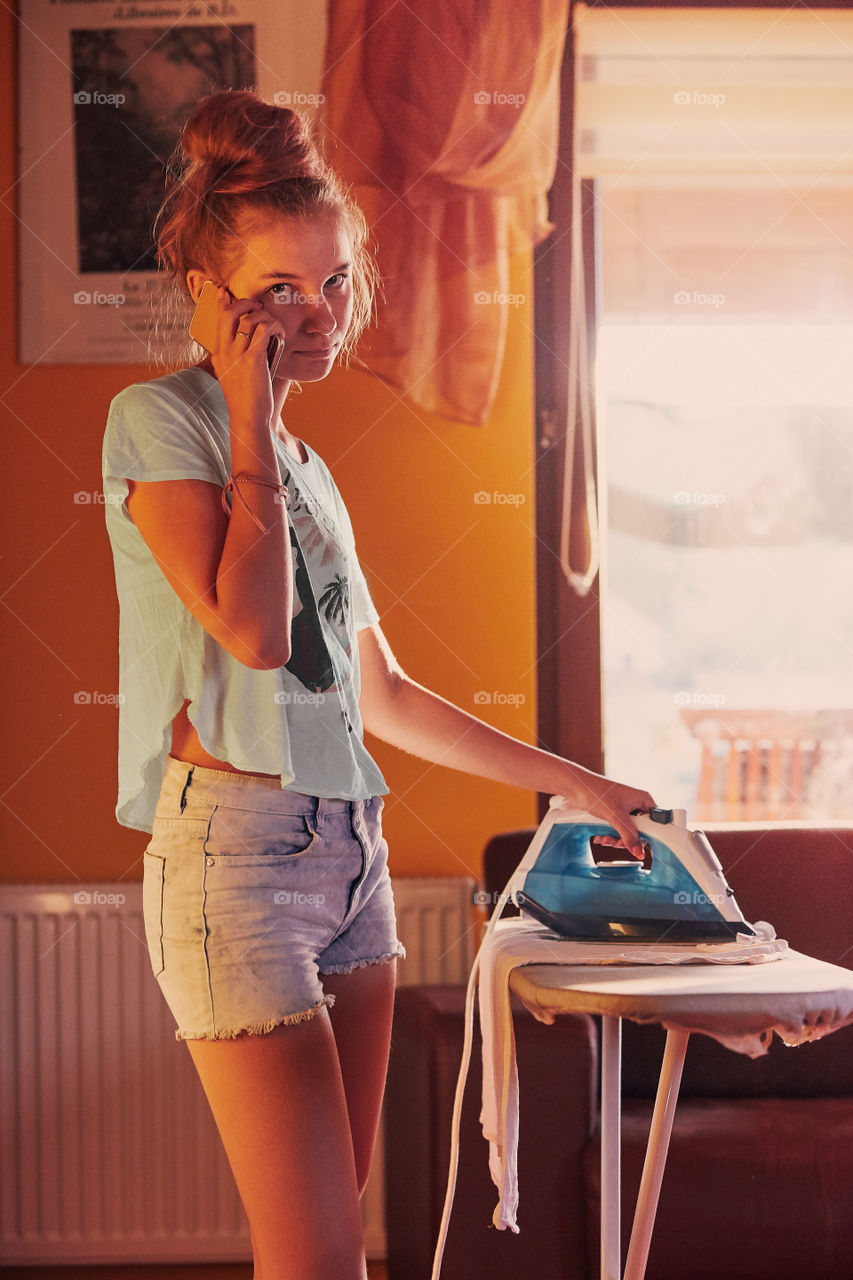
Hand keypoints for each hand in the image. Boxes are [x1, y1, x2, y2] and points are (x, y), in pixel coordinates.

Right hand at [209, 286, 284, 429]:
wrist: (248, 418)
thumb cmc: (246, 400)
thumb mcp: (235, 376)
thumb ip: (238, 358)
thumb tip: (253, 341)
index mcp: (219, 354)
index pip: (217, 318)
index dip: (222, 301)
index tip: (225, 291)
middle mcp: (224, 351)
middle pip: (229, 312)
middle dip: (245, 302)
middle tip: (258, 306)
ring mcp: (237, 355)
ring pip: (249, 318)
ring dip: (265, 316)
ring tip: (275, 327)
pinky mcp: (252, 359)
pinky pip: (264, 329)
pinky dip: (274, 326)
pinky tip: (280, 334)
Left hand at [554, 763, 657, 860]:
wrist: (575, 787)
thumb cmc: (596, 792)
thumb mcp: (615, 816)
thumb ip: (628, 835)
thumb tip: (640, 852)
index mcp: (643, 800)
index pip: (655, 823)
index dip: (649, 836)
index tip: (642, 848)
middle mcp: (636, 805)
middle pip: (640, 831)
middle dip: (627, 840)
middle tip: (617, 843)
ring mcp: (624, 811)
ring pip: (627, 834)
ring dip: (616, 840)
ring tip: (605, 839)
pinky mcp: (613, 816)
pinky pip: (617, 832)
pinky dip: (609, 837)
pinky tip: (600, 837)